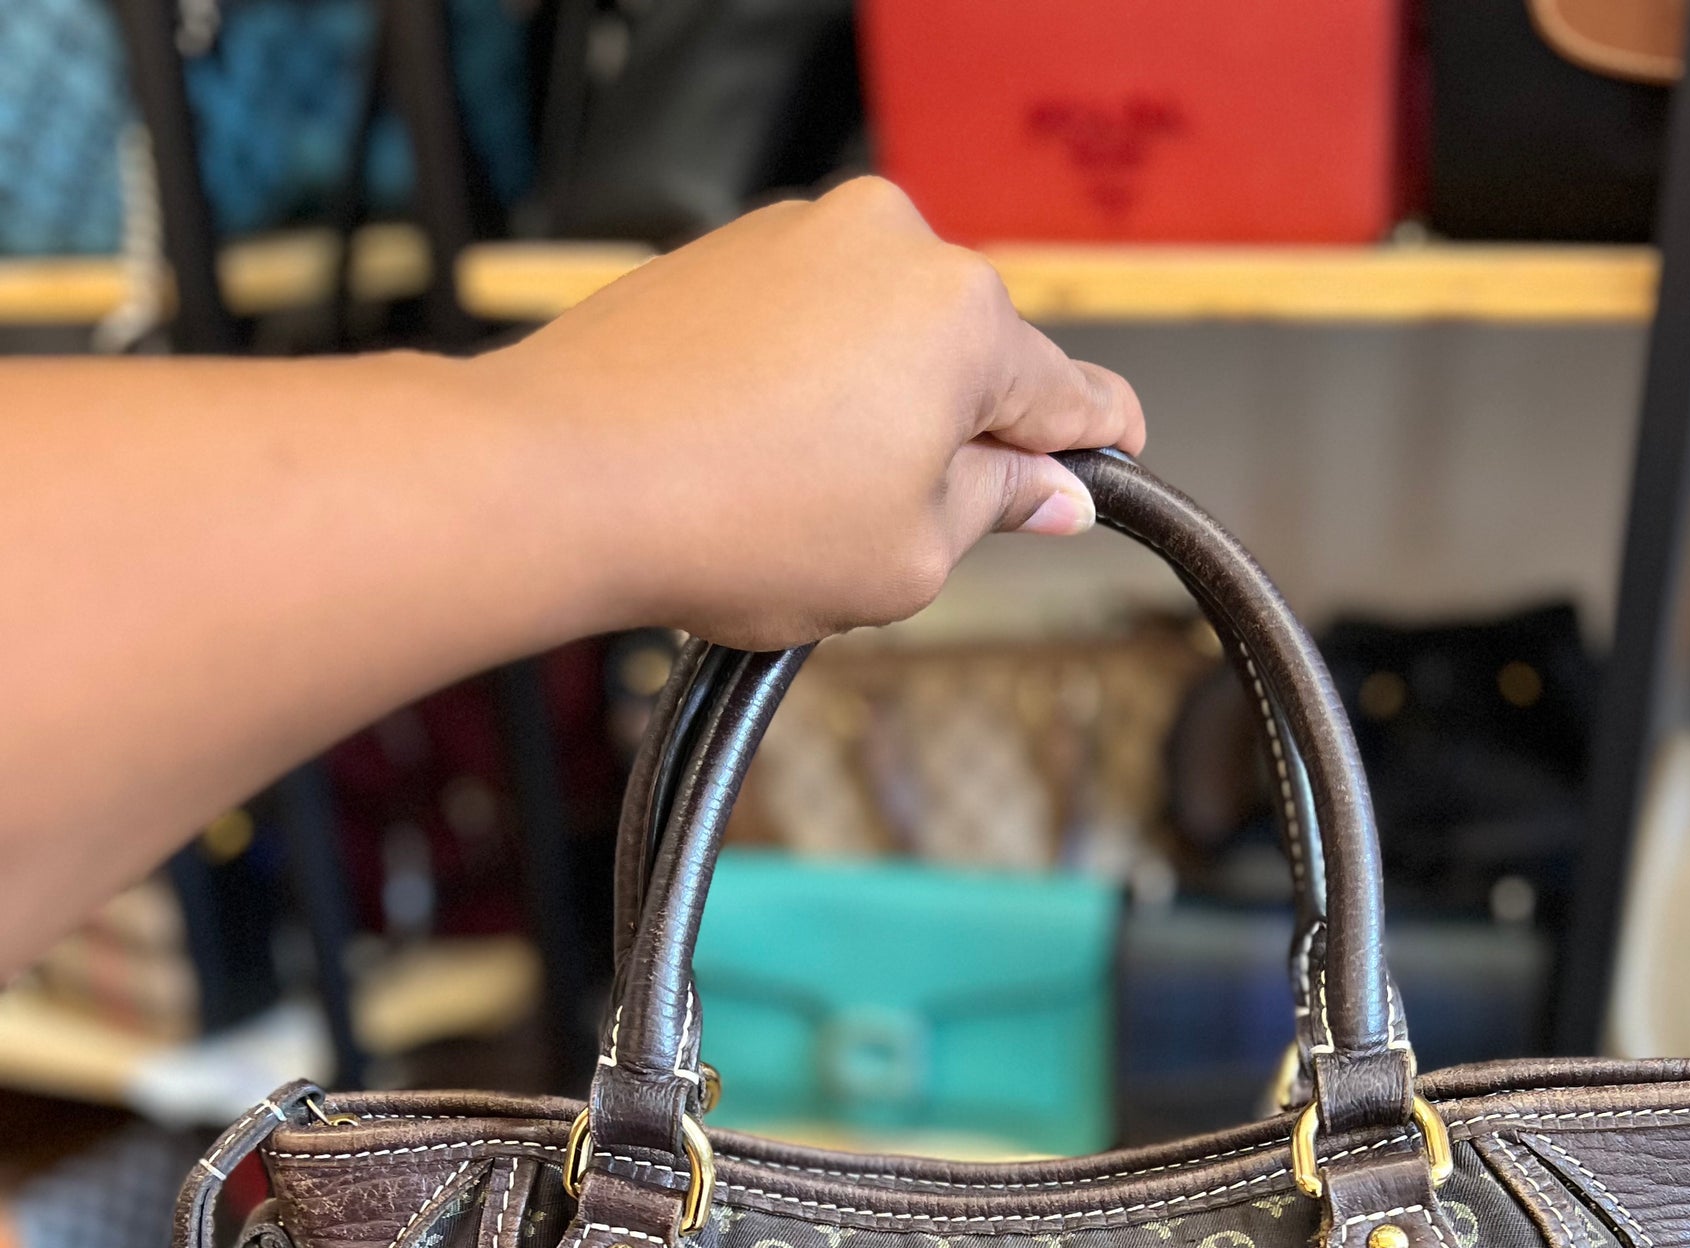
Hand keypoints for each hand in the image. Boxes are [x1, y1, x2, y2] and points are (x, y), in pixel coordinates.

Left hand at [484, 178, 1146, 647]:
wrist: (563, 477)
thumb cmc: (734, 521)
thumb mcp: (909, 558)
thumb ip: (994, 512)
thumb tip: (1048, 494)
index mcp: (964, 317)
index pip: (1070, 392)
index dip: (1100, 441)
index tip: (1115, 455)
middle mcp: (891, 245)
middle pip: (969, 362)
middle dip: (958, 440)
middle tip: (913, 534)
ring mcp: (800, 236)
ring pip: (881, 342)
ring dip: (872, 417)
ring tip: (801, 509)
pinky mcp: (724, 253)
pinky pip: (801, 327)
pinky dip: (800, 391)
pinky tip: (752, 464)